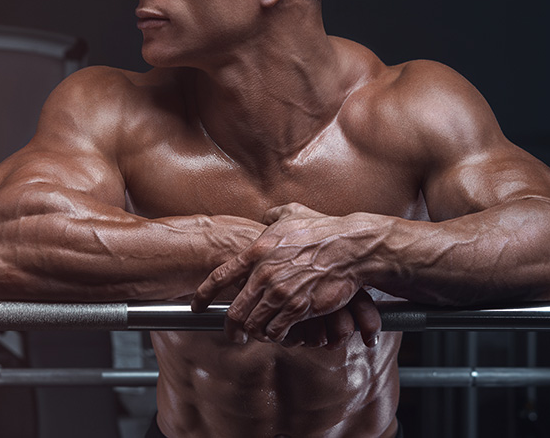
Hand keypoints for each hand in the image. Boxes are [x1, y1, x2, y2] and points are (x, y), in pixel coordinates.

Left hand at [190, 202, 382, 346]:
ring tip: (260, 335)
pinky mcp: (299, 308)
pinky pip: (277, 331)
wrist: (351, 248)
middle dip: (230, 327)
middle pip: (234, 311)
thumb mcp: (293, 213)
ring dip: (256, 333)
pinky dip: (277, 336)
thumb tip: (265, 215)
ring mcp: (281, 293)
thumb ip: (273, 215)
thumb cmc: (324, 229)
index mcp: (256, 251)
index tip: (197, 307)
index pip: (219, 277)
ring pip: (254, 325)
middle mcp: (264, 274)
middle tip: (233, 334)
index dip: (203, 295)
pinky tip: (281, 334)